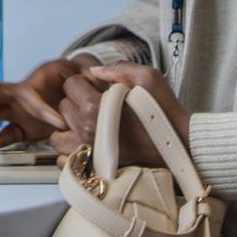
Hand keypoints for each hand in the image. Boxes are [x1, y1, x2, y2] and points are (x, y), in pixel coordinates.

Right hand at [0, 57, 93, 150]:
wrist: (75, 86)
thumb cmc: (76, 78)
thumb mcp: (82, 72)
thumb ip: (86, 77)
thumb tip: (90, 79)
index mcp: (36, 80)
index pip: (32, 94)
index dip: (43, 109)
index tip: (60, 123)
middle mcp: (22, 95)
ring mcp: (19, 111)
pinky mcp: (23, 127)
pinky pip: (7, 133)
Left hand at [48, 62, 189, 166]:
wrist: (179, 146)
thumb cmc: (164, 111)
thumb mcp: (148, 77)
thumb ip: (118, 68)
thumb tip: (94, 71)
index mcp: (96, 107)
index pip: (70, 86)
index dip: (84, 83)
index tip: (98, 89)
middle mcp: (87, 131)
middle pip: (62, 109)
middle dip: (76, 103)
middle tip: (98, 106)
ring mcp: (89, 151)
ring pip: (58, 136)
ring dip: (69, 128)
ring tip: (89, 125)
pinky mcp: (94, 168)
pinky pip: (64, 161)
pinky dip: (69, 152)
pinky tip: (86, 143)